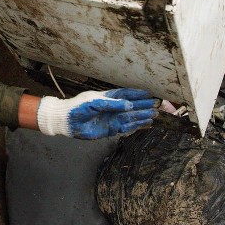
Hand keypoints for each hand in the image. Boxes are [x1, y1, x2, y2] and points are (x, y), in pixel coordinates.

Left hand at [36, 88, 156, 138]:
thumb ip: (113, 104)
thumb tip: (130, 106)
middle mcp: (112, 108)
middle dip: (144, 106)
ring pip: (131, 118)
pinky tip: (145, 125)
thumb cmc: (78, 107)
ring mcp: (112, 119)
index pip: (126, 95)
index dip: (137, 94)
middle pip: (132, 107)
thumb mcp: (95, 102)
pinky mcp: (110, 130)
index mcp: (108, 98)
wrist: (67, 121)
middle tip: (157, 105)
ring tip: (154, 115)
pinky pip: (126, 128)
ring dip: (142, 117)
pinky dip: (136, 127)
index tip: (149, 94)